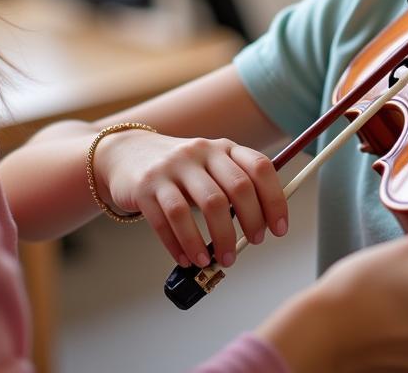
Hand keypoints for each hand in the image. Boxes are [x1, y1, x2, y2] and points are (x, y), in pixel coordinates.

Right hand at [93, 130, 287, 268]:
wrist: (127, 154)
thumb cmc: (180, 170)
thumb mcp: (210, 167)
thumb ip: (234, 188)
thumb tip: (262, 225)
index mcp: (223, 148)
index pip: (260, 168)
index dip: (274, 199)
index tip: (279, 229)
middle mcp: (201, 152)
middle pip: (236, 188)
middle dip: (250, 221)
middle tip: (253, 244)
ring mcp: (173, 167)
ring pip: (206, 205)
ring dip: (218, 238)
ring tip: (219, 260)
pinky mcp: (147, 186)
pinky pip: (169, 220)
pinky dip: (182, 244)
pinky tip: (188, 259)